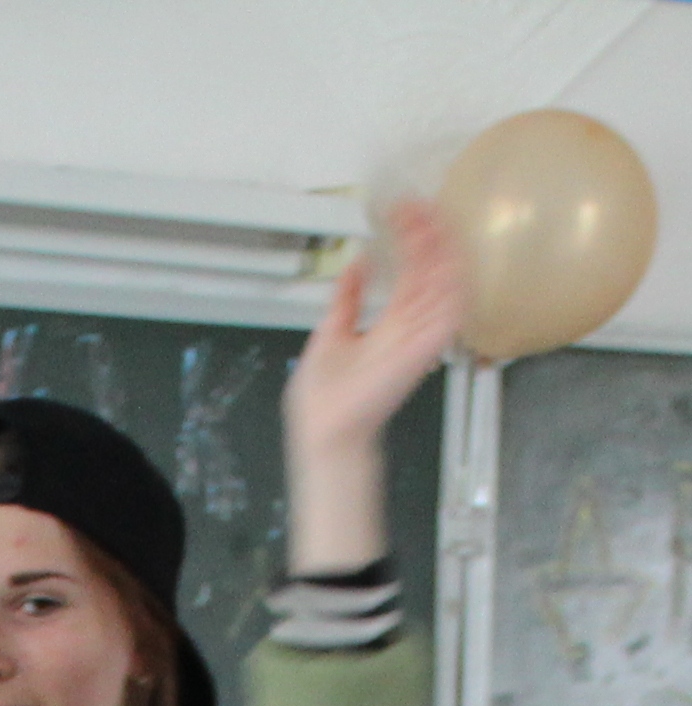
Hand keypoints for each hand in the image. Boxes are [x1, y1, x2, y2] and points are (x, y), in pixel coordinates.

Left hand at [284, 199, 465, 571]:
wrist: (325, 432)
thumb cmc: (325, 400)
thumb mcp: (329, 334)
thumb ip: (345, 299)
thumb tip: (355, 262)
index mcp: (390, 320)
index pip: (409, 269)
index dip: (409, 237)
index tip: (402, 209)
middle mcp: (410, 324)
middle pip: (430, 268)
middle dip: (427, 232)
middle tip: (418, 202)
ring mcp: (421, 334)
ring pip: (444, 279)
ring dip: (440, 246)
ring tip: (429, 215)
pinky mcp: (427, 348)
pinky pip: (453, 308)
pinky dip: (452, 279)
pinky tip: (447, 252)